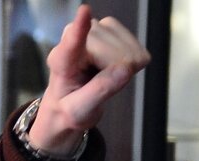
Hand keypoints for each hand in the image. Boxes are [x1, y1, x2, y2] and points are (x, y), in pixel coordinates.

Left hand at [30, 4, 150, 154]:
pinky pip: (138, 49)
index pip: (72, 43)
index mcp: (60, 61)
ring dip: (122, 69)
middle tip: (96, 86)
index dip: (80, 27)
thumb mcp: (78, 111)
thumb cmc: (69, 107)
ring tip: (101, 76)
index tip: (85, 11)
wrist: (68, 101)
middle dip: (114, 75)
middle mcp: (75, 37)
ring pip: (128, 51)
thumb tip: (125, 69)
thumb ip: (99, 91)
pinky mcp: (112, 27)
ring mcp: (95, 29)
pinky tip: (112, 67)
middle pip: (116, 56)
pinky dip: (131, 63)